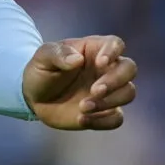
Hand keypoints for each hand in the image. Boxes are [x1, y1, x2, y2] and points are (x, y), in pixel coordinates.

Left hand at [22, 35, 137, 130]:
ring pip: (128, 93)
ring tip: (82, 107)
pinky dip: (103, 121)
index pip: (115, 43)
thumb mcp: (42, 58)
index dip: (113, 52)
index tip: (100, 63)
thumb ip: (57, 54)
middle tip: (94, 90)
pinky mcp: (105, 112)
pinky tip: (81, 119)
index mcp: (93, 49)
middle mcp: (106, 69)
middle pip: (129, 68)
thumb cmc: (41, 71)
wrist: (34, 98)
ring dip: (109, 102)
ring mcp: (108, 91)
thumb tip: (77, 59)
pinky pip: (117, 118)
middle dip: (116, 80)